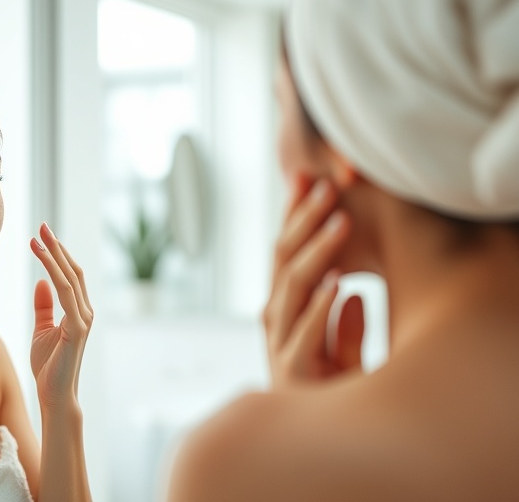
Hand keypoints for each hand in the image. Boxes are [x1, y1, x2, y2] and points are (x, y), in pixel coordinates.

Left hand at [29, 223, 93, 410]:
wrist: (54, 394)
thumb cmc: (49, 365)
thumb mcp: (42, 329)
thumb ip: (44, 306)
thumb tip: (41, 281)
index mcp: (79, 311)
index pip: (71, 275)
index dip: (58, 254)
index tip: (42, 236)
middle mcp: (85, 311)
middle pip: (73, 271)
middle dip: (57, 247)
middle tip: (41, 226)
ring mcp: (83, 318)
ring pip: (70, 278)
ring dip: (53, 256)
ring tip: (38, 237)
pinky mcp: (77, 328)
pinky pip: (65, 293)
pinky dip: (53, 274)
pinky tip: (42, 261)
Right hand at [263, 176, 364, 387]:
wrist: (313, 450)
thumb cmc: (331, 400)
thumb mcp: (342, 357)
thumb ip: (343, 327)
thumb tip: (353, 291)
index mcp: (284, 315)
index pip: (286, 255)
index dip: (296, 218)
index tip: (310, 179)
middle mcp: (275, 327)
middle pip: (282, 266)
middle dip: (302, 223)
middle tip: (326, 185)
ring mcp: (281, 351)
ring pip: (291, 294)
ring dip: (316, 255)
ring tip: (340, 222)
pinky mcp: (293, 377)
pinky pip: (305, 338)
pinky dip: (322, 310)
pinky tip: (340, 284)